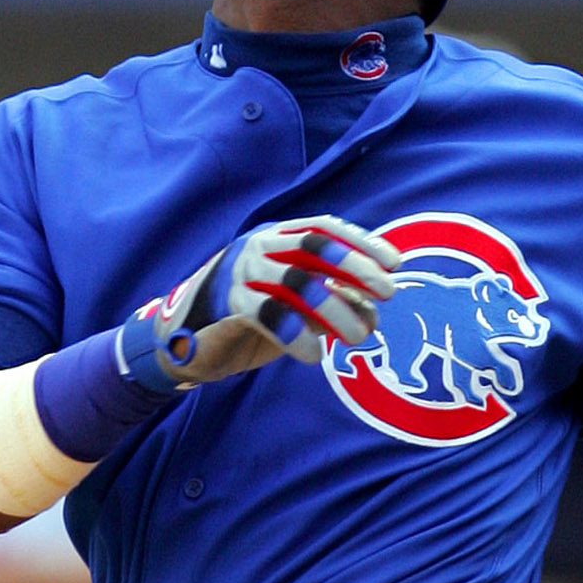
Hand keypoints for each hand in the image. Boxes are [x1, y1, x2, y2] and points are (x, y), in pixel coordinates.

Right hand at [134, 215, 401, 389]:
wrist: (187, 341)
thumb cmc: (251, 320)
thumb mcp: (295, 305)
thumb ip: (328, 299)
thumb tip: (372, 312)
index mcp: (278, 237)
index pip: (325, 229)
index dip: (362, 243)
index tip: (395, 263)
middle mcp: (260, 247)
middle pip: (315, 246)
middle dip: (356, 267)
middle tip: (388, 292)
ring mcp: (242, 272)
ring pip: (297, 281)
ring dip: (334, 308)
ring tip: (358, 336)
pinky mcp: (228, 304)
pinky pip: (269, 314)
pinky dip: (295, 334)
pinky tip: (313, 354)